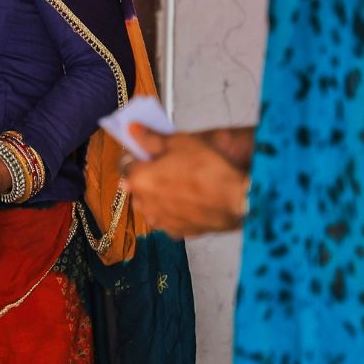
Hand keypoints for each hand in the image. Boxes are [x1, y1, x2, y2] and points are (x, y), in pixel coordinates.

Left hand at [121, 125, 251, 238]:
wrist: (237, 199)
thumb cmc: (208, 169)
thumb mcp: (178, 141)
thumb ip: (150, 137)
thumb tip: (134, 130)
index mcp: (138, 179)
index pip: (126, 163)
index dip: (138, 155)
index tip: (150, 152)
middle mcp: (144, 203)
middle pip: (137, 185)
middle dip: (147, 176)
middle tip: (169, 167)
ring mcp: (159, 221)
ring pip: (151, 204)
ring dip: (159, 195)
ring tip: (182, 184)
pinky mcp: (176, 232)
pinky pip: (168, 218)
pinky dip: (173, 210)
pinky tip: (190, 200)